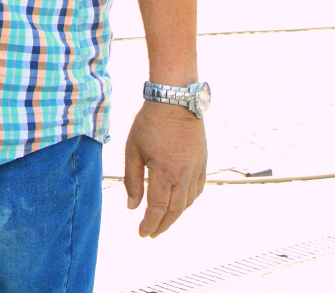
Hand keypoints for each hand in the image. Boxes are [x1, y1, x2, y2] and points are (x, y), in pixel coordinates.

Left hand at [124, 101, 207, 237]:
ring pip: (188, 202)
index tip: (142, 233)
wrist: (176, 100)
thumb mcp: (133, 150)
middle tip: (151, 234)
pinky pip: (198, 190)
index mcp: (165, 172)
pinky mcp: (203, 162)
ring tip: (163, 221)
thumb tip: (132, 207)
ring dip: (175, 215)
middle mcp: (184, 175)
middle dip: (162, 225)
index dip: (150, 224)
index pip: (158, 208)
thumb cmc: (150, 123)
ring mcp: (196, 169)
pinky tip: (179, 203)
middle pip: (174, 210)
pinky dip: (188, 201)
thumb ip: (132, 180)